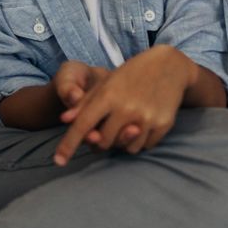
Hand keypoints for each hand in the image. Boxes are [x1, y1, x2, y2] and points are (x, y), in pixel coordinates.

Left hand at [52, 47, 187, 165]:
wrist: (169, 66)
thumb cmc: (130, 74)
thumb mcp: (105, 83)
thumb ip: (84, 103)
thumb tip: (64, 121)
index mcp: (108, 96)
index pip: (82, 126)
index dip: (68, 145)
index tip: (58, 161)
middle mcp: (127, 109)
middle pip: (103, 142)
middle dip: (100, 141)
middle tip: (104, 130)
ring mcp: (146, 118)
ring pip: (125, 148)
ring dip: (121, 143)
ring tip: (126, 124)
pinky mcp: (163, 124)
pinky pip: (144, 146)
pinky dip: (139, 141)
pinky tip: (141, 124)